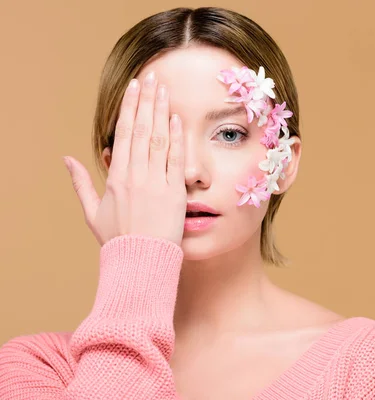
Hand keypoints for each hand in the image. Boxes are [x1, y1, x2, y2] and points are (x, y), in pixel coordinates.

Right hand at [63, 71, 186, 246]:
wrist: (140, 262)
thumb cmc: (117, 240)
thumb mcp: (92, 211)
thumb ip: (80, 183)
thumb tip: (66, 158)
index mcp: (116, 177)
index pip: (123, 133)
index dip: (129, 108)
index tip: (134, 87)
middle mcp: (135, 175)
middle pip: (141, 129)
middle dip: (146, 100)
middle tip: (151, 77)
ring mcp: (156, 182)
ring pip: (157, 139)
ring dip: (161, 112)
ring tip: (164, 89)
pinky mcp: (175, 193)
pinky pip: (175, 160)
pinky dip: (176, 138)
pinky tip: (177, 119)